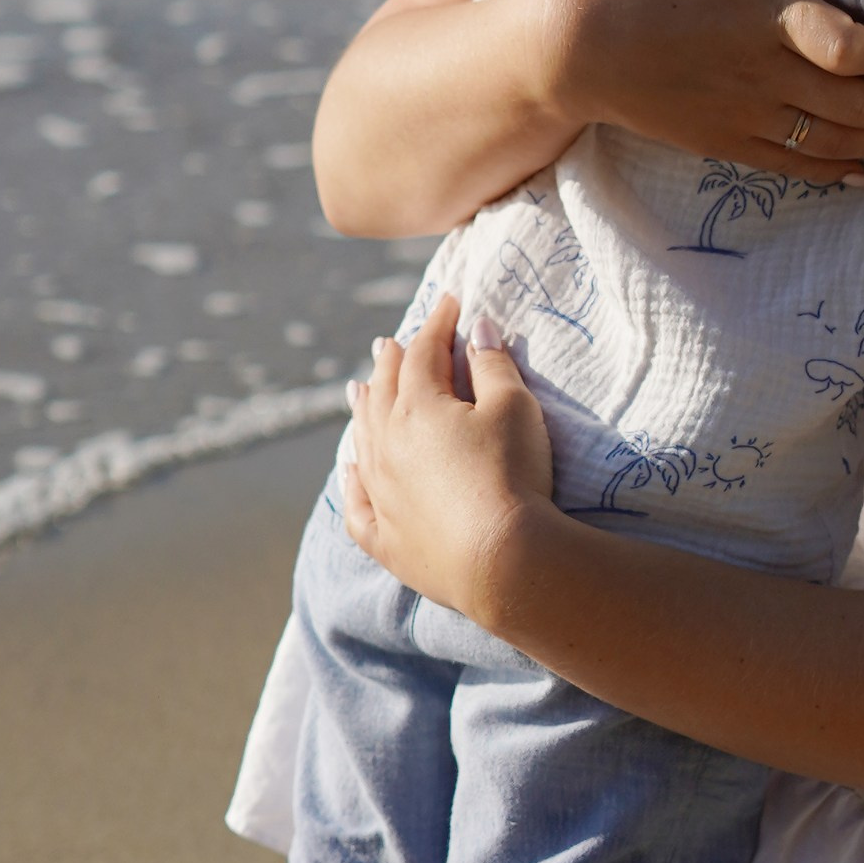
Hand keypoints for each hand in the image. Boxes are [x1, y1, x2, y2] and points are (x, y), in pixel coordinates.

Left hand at [342, 301, 554, 634]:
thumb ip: (493, 365)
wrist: (502, 560)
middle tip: (389, 343)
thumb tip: (478, 329)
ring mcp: (381, 492)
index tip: (448, 302)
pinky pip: (357, 503)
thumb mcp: (514, 409)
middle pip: (383, 392)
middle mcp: (386, 445)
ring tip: (359, 390)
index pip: (423, 352)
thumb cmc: (512, 474)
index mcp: (417, 406)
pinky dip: (351, 482)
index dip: (437, 324)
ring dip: (362, 410)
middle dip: (391, 362)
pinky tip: (349, 471)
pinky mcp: (385, 538)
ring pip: (362, 440)